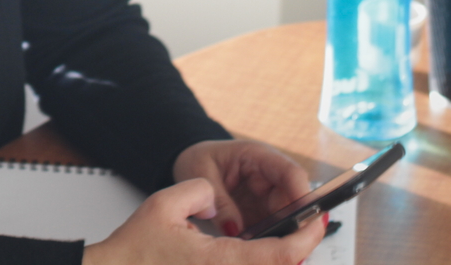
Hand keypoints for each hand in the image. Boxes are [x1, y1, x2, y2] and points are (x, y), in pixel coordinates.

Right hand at [80, 178, 324, 264]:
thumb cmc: (134, 251)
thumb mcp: (163, 205)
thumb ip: (200, 192)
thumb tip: (218, 198)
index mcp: (221, 261)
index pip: (283, 255)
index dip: (307, 238)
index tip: (316, 221)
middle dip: (300, 249)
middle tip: (308, 227)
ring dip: (282, 258)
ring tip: (288, 239)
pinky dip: (262, 263)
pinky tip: (261, 252)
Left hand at [171, 140, 311, 238]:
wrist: (191, 164)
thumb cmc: (197, 160)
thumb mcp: (200, 174)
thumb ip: (219, 200)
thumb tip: (234, 230)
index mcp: (257, 156)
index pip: (290, 173)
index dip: (302, 195)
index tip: (305, 218)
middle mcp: (269, 177)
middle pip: (293, 201)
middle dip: (291, 223)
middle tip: (282, 246)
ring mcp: (267, 196)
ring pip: (285, 218)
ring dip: (278, 234)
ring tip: (261, 250)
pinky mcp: (261, 213)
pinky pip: (271, 229)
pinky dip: (265, 240)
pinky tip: (253, 251)